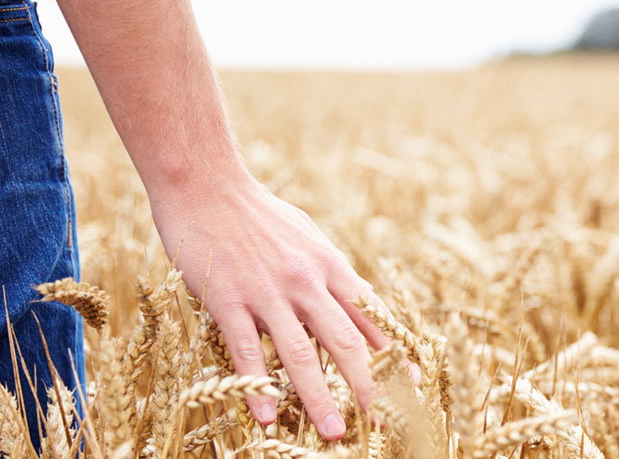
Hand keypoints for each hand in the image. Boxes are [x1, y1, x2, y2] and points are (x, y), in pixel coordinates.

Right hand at [148, 169, 388, 439]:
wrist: (206, 184)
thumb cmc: (259, 215)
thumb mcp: (309, 239)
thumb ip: (335, 275)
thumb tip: (365, 303)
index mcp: (330, 267)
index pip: (371, 318)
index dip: (394, 354)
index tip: (412, 385)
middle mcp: (306, 282)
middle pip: (345, 342)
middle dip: (367, 386)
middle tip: (382, 424)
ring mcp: (267, 292)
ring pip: (300, 354)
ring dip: (319, 398)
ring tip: (334, 433)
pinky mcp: (228, 298)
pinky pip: (247, 350)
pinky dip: (258, 386)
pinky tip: (266, 416)